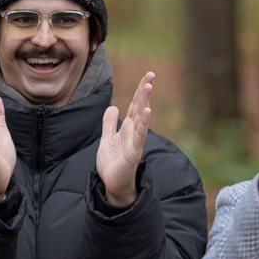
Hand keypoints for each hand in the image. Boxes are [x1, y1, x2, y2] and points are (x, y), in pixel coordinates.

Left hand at [94, 71, 155, 208]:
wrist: (112, 183)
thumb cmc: (112, 163)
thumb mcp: (107, 138)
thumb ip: (109, 123)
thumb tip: (113, 106)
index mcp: (128, 127)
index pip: (135, 104)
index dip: (140, 90)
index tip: (147, 75)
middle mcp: (134, 131)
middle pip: (140, 106)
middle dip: (144, 90)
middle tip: (151, 74)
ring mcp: (135, 140)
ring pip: (141, 117)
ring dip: (145, 101)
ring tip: (149, 86)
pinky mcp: (134, 151)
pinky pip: (140, 135)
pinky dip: (143, 123)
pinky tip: (147, 111)